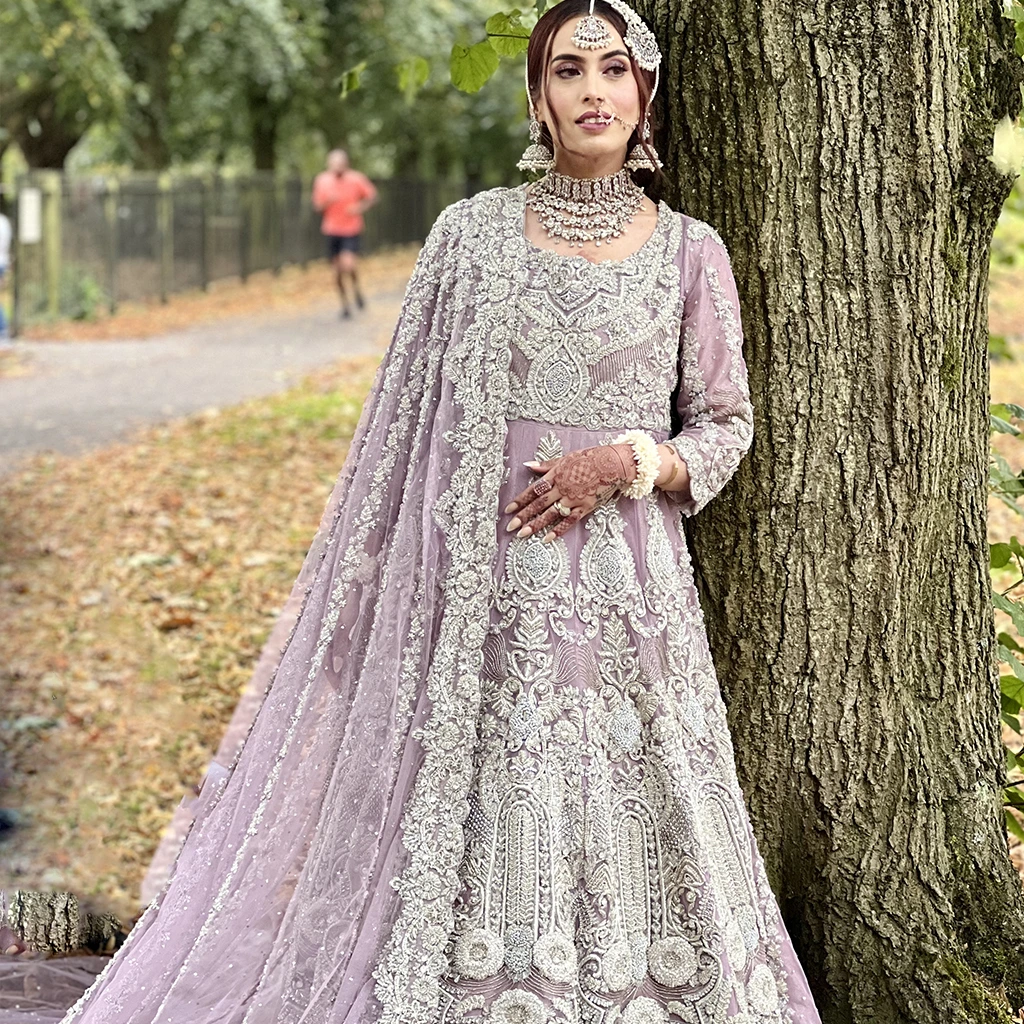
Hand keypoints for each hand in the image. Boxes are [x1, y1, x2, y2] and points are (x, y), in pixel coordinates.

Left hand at [502, 443, 636, 542]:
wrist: (613, 464)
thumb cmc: (590, 458)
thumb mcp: (566, 458)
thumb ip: (546, 465)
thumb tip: (527, 465)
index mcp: (556, 475)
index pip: (533, 490)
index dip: (519, 500)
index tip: (507, 510)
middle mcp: (562, 488)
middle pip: (538, 504)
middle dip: (522, 516)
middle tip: (509, 527)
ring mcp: (573, 499)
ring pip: (550, 514)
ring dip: (535, 525)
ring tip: (522, 534)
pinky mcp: (585, 507)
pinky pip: (569, 521)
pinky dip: (558, 530)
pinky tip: (546, 539)